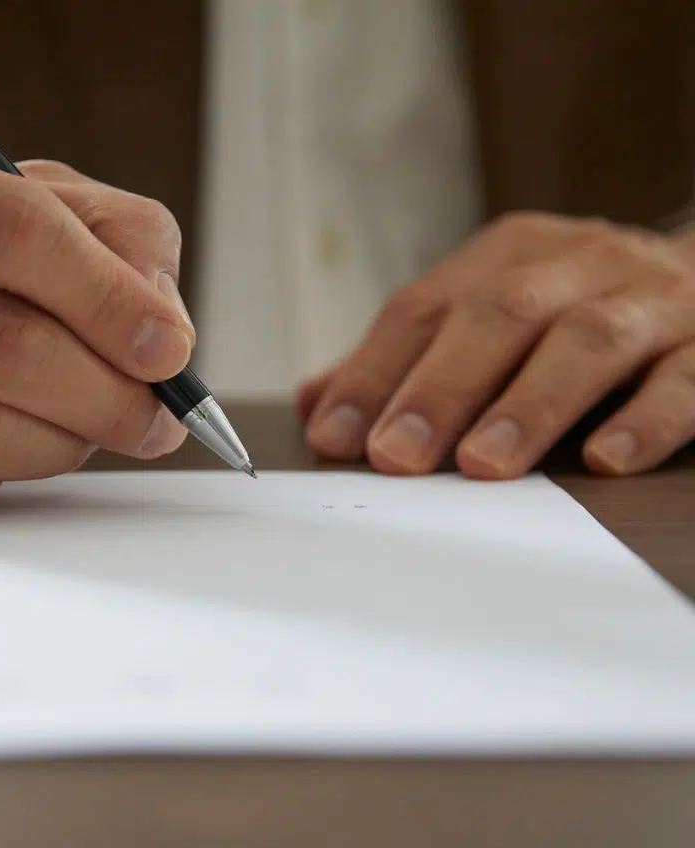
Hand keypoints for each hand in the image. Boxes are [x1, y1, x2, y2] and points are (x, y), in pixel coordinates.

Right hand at [0, 131, 194, 514]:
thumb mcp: (41, 206)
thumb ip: (120, 244)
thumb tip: (161, 338)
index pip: (19, 235)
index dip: (112, 303)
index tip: (172, 354)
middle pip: (5, 350)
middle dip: (108, 397)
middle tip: (155, 420)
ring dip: (63, 445)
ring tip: (84, 427)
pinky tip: (0, 443)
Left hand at [297, 212, 694, 477]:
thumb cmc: (577, 308)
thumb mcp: (491, 313)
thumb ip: (407, 360)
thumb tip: (317, 405)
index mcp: (511, 254)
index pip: (425, 308)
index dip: (375, 371)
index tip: (335, 433)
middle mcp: (579, 264)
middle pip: (500, 316)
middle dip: (440, 388)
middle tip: (397, 455)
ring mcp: (651, 300)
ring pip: (586, 342)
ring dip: (529, 405)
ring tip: (484, 464)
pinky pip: (686, 378)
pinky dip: (646, 418)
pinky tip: (605, 458)